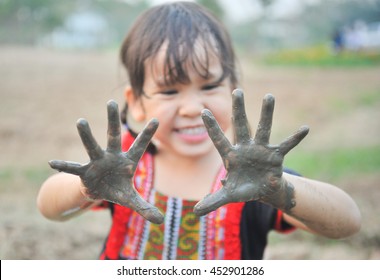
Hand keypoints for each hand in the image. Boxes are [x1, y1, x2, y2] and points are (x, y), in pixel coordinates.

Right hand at [49, 100, 163, 223]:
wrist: (100, 192)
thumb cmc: (118, 190)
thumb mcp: (132, 200)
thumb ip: (146, 208)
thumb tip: (161, 221)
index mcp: (127, 161)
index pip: (140, 146)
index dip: (148, 135)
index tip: (157, 119)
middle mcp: (112, 157)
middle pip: (113, 136)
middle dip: (113, 120)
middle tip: (111, 102)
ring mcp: (97, 162)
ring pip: (92, 146)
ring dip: (87, 135)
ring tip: (81, 121)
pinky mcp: (84, 172)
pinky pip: (73, 167)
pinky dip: (64, 166)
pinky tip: (52, 163)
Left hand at [194, 89, 308, 215]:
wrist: (261, 190)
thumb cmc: (242, 189)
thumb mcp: (227, 196)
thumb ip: (212, 201)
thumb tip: (194, 213)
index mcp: (231, 156)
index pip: (218, 139)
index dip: (211, 127)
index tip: (202, 111)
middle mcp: (245, 148)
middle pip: (241, 126)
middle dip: (238, 109)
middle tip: (237, 90)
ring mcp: (261, 150)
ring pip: (264, 128)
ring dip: (266, 113)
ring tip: (269, 96)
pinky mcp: (276, 156)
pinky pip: (287, 145)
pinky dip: (295, 138)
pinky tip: (305, 128)